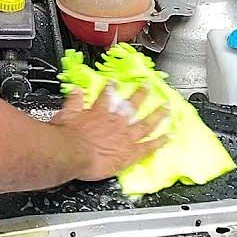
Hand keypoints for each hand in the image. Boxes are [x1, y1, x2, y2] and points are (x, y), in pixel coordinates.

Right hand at [51, 87, 168, 181]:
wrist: (71, 153)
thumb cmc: (66, 137)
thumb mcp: (66, 114)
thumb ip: (74, 101)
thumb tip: (76, 90)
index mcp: (100, 112)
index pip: (108, 96)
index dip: (113, 88)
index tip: (117, 82)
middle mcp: (116, 122)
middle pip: (132, 106)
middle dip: (141, 94)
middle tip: (149, 86)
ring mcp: (125, 137)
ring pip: (146, 123)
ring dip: (157, 115)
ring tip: (167, 108)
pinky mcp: (130, 153)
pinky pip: (148, 146)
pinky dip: (160, 141)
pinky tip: (169, 136)